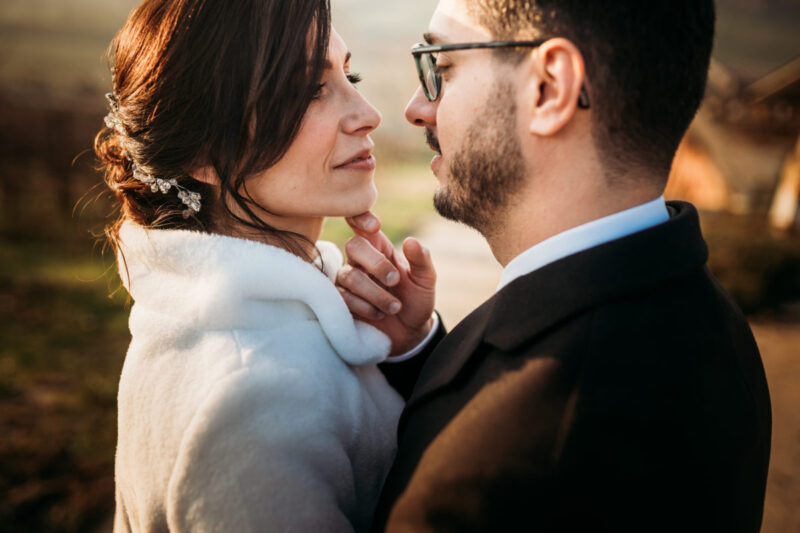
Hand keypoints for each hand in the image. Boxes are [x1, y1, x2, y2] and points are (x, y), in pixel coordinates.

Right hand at [336, 212, 435, 354]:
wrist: (409, 333)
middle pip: (354, 246)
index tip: (375, 225)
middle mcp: (360, 260)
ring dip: (376, 293)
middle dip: (376, 264)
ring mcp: (348, 280)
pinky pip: (343, 298)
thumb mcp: (426, 280)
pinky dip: (365, 307)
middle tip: (395, 281)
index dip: (361, 217)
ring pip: (349, 276)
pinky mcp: (340, 301)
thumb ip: (421, 260)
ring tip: (395, 307)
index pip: (363, 225)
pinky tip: (379, 314)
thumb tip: (411, 241)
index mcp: (380, 248)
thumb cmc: (416, 301)